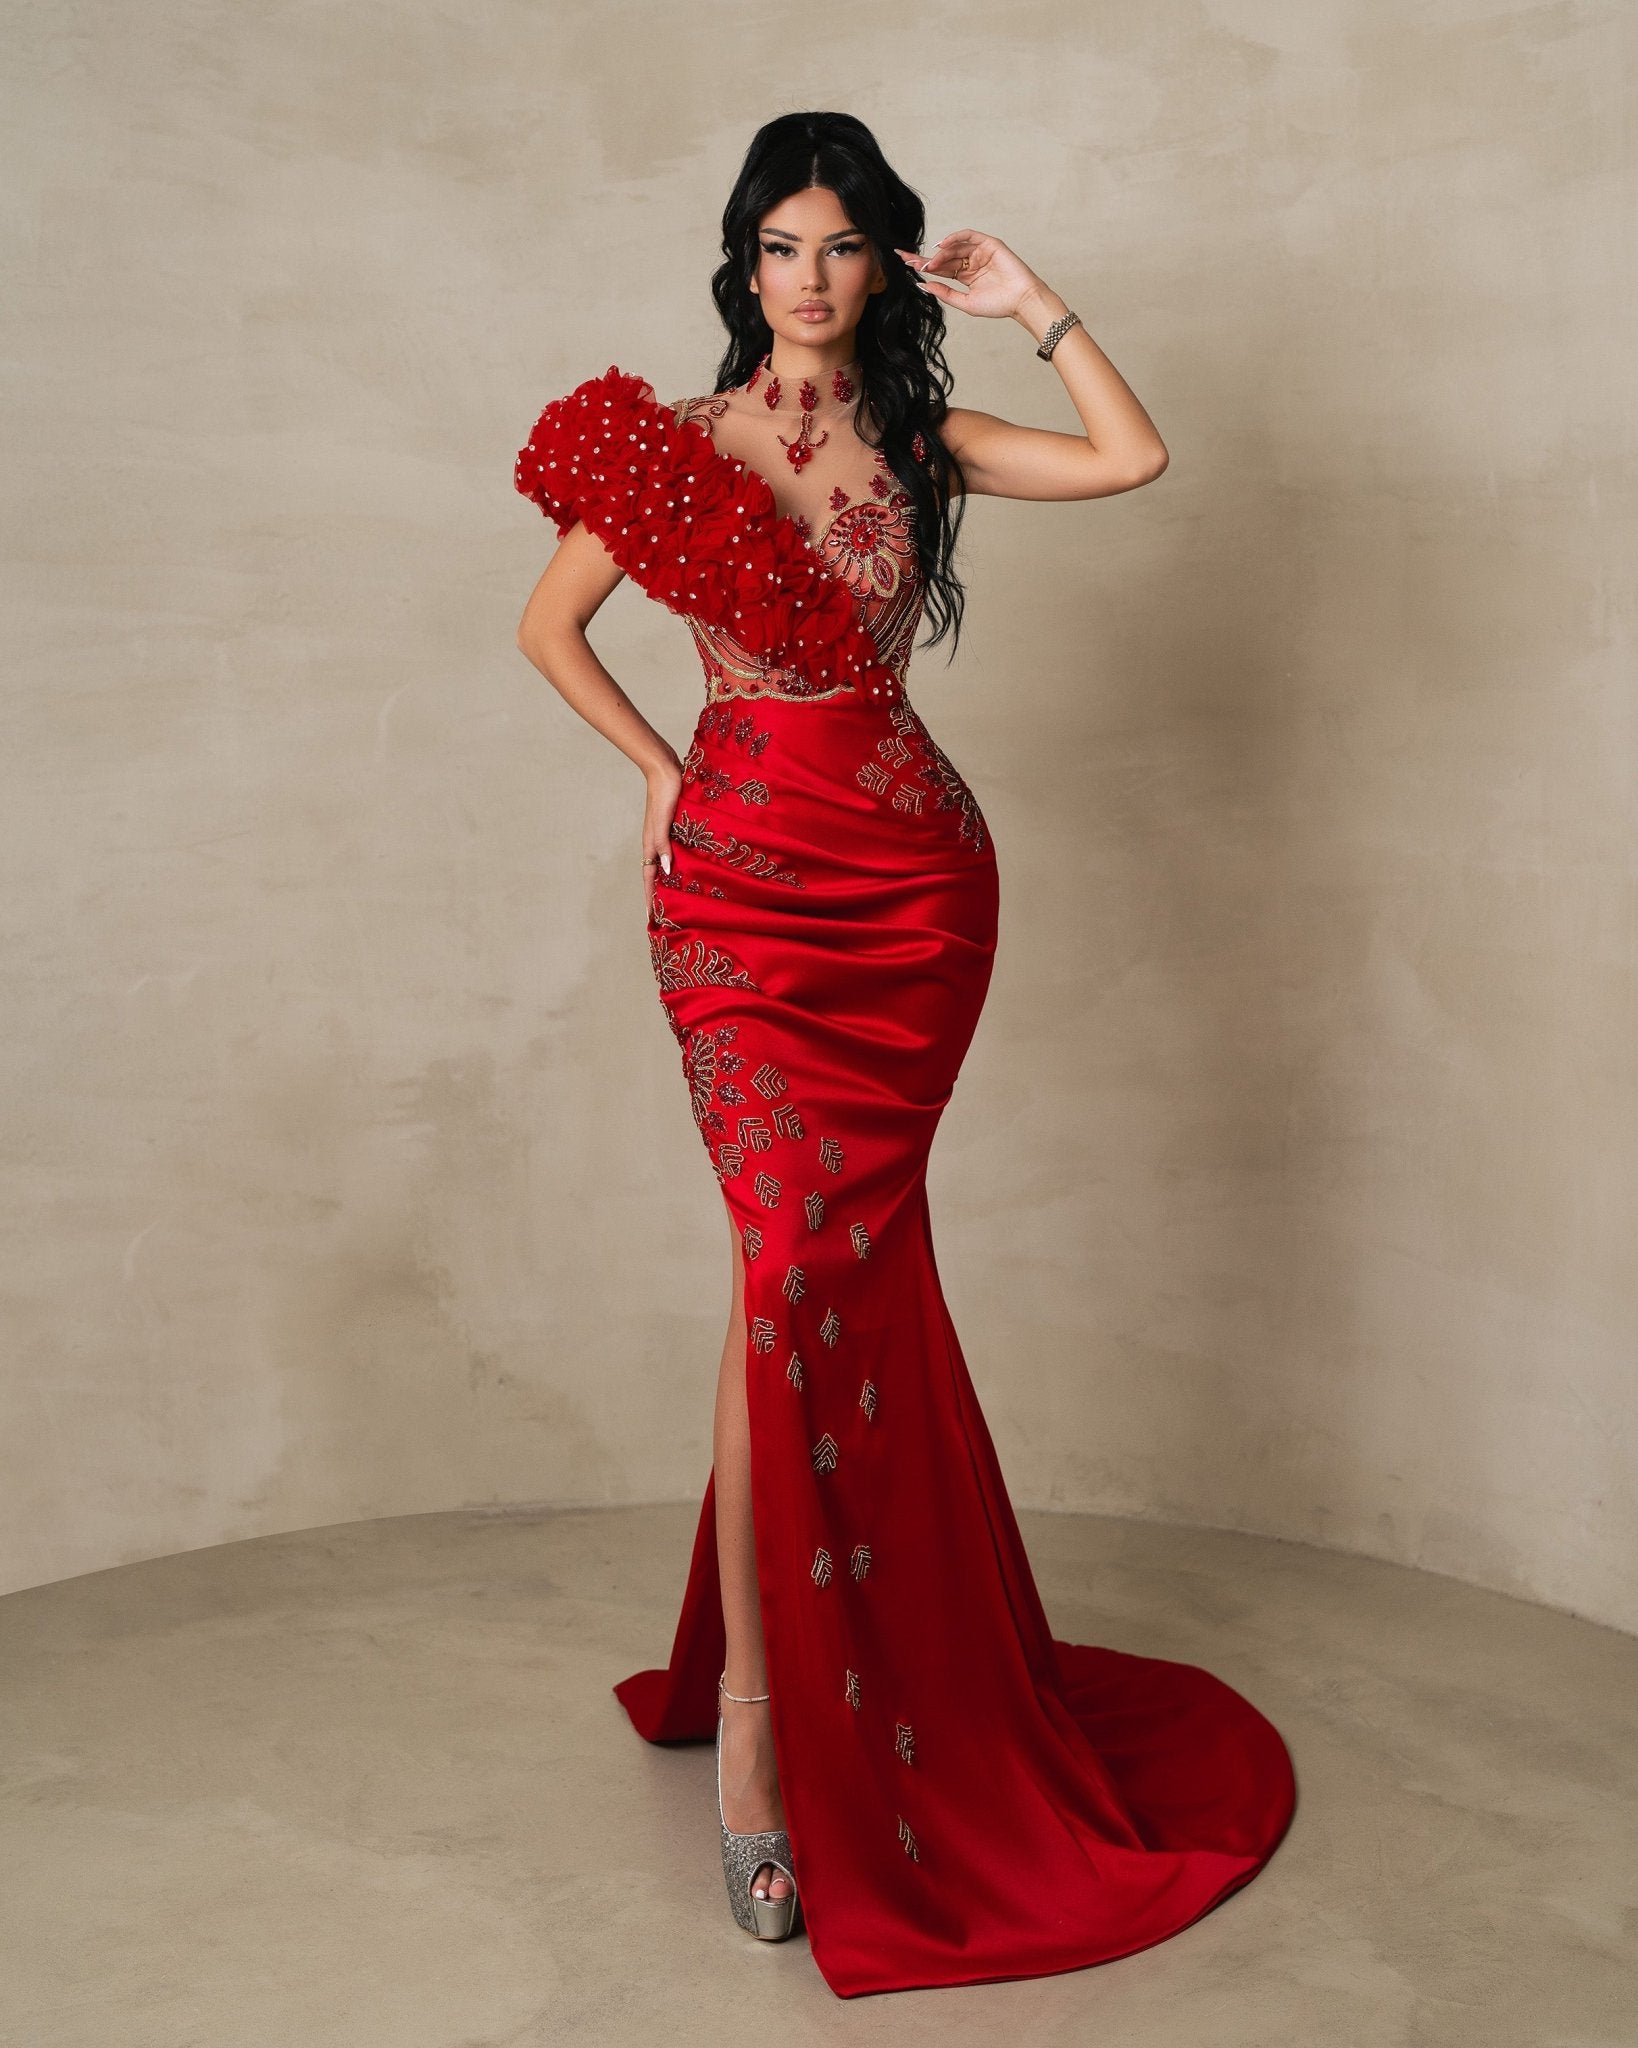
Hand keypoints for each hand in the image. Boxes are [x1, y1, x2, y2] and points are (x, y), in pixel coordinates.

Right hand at [642, 758, 682, 918]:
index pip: (649, 877)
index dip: (650, 897)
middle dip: (658, 894)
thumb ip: (663, 844)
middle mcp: (656, 842)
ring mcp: (664, 835)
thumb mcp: (663, 821)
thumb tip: (666, 870)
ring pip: (666, 863)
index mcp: (651, 844)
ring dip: (669, 879)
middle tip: (666, 914)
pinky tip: (689, 867)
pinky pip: (674, 851)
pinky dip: (678, 863)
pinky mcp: (673, 827)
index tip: (652, 917)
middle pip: (656, 874)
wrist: (666, 768)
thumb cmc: (665, 793)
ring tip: (677, 897)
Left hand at [893, 230, 1045, 320]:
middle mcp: (970, 262)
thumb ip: (945, 293)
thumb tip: (923, 286)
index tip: (906, 265)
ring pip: (953, 248)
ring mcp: (979, 252)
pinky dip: (954, 238)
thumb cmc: (998, 305)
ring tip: (929, 263)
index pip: (940, 268)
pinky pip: (968, 236)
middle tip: (906, 259)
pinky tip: (942, 245)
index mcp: (965, 276)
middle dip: (924, 258)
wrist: (1021, 300)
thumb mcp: (965, 302)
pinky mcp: (989, 244)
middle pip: (943, 256)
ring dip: (939, 254)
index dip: (923, 266)